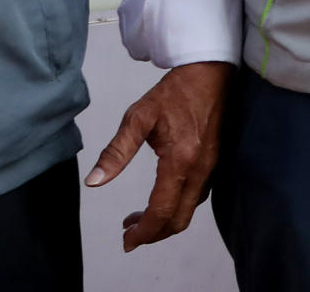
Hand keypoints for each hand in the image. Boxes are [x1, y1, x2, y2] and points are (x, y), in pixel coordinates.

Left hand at [86, 61, 226, 248]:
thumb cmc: (173, 92)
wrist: (210, 70)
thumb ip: (116, 152)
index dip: (143, 232)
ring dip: (165, 221)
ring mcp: (211, 166)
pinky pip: (198, 196)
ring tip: (140, 217)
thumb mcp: (138, 117)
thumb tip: (94, 182)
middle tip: (129, 233)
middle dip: (154, 233)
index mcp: (180, 161)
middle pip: (179, 219)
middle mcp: (200, 169)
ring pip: (190, 209)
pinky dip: (178, 207)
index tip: (126, 240)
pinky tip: (163, 198)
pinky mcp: (215, 160)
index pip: (161, 211)